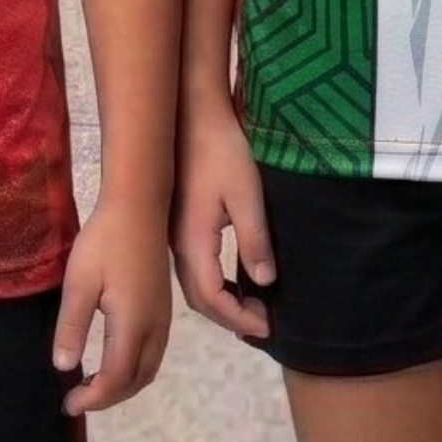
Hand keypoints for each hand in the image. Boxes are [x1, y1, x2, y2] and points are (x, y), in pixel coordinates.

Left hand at [55, 202, 172, 416]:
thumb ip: (72, 327)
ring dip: (124, 385)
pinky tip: (114, 358)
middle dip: (109, 397)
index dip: (94, 398)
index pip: (117, 378)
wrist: (139, 206)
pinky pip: (154, 352)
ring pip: (149, 368)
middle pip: (137, 379)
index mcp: (133, 324)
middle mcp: (154, 327)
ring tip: (94, 385)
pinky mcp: (164, 306)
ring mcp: (163, 317)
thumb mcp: (79, 282)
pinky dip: (135, 368)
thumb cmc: (105, 241)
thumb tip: (64, 367)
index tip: (68, 404)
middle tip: (78, 399)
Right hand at [171, 96, 274, 341]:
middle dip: (230, 317)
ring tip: (252, 307)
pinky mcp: (177, 224)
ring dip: (220, 302)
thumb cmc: (222, 150)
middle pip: (198, 298)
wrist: (192, 114)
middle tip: (263, 322)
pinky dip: (213, 285)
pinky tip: (233, 280)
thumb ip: (255, 240)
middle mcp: (177, 245)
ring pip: (193, 284)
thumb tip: (265, 282)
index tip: (268, 326)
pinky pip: (193, 268)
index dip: (239, 317)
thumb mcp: (246, 194)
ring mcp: (174, 234)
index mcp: (193, 241)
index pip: (211, 298)